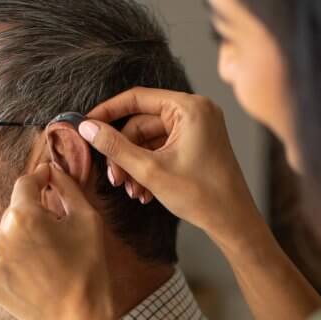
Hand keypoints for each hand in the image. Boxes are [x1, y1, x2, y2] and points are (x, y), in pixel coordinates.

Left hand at [0, 163, 115, 319]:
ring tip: (48, 259)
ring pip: (7, 236)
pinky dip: (16, 262)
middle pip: (16, 211)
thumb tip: (54, 171)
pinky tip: (36, 274)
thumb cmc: (88, 270)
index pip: (26, 183)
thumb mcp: (88, 221)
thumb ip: (68, 189)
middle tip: (60, 233)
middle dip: (35, 215)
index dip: (41, 178)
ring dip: (24, 239)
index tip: (50, 180)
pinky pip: (1, 260)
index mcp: (23, 216)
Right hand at [81, 88, 262, 250]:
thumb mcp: (150, 170)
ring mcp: (199, 128)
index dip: (108, 112)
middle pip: (142, 123)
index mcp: (189, 108)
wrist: (234, 221)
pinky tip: (144, 192)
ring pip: (151, 139)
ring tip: (131, 190)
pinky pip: (164, 149)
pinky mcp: (199, 144)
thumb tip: (87, 128)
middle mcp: (196, 111)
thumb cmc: (202, 195)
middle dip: (124, 152)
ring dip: (136, 164)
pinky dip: (151, 167)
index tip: (86, 126)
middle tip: (114, 178)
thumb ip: (116, 147)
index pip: (137, 98)